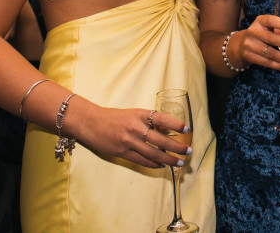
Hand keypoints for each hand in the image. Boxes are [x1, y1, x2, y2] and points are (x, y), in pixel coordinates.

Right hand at [71, 103, 190, 168]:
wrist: (90, 122)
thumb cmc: (113, 117)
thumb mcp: (132, 113)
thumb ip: (147, 121)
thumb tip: (166, 131)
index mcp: (139, 114)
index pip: (162, 118)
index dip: (176, 124)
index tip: (187, 129)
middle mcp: (135, 127)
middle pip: (161, 140)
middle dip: (177, 147)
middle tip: (188, 151)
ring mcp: (129, 141)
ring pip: (153, 153)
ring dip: (168, 159)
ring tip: (179, 162)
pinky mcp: (122, 152)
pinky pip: (142, 160)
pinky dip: (153, 164)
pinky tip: (161, 165)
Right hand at [238, 15, 279, 71]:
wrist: (241, 45)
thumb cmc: (264, 34)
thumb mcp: (275, 29)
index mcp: (261, 21)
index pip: (272, 20)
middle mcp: (253, 31)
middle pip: (273, 38)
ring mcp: (249, 44)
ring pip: (270, 53)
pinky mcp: (248, 56)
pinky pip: (266, 62)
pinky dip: (278, 66)